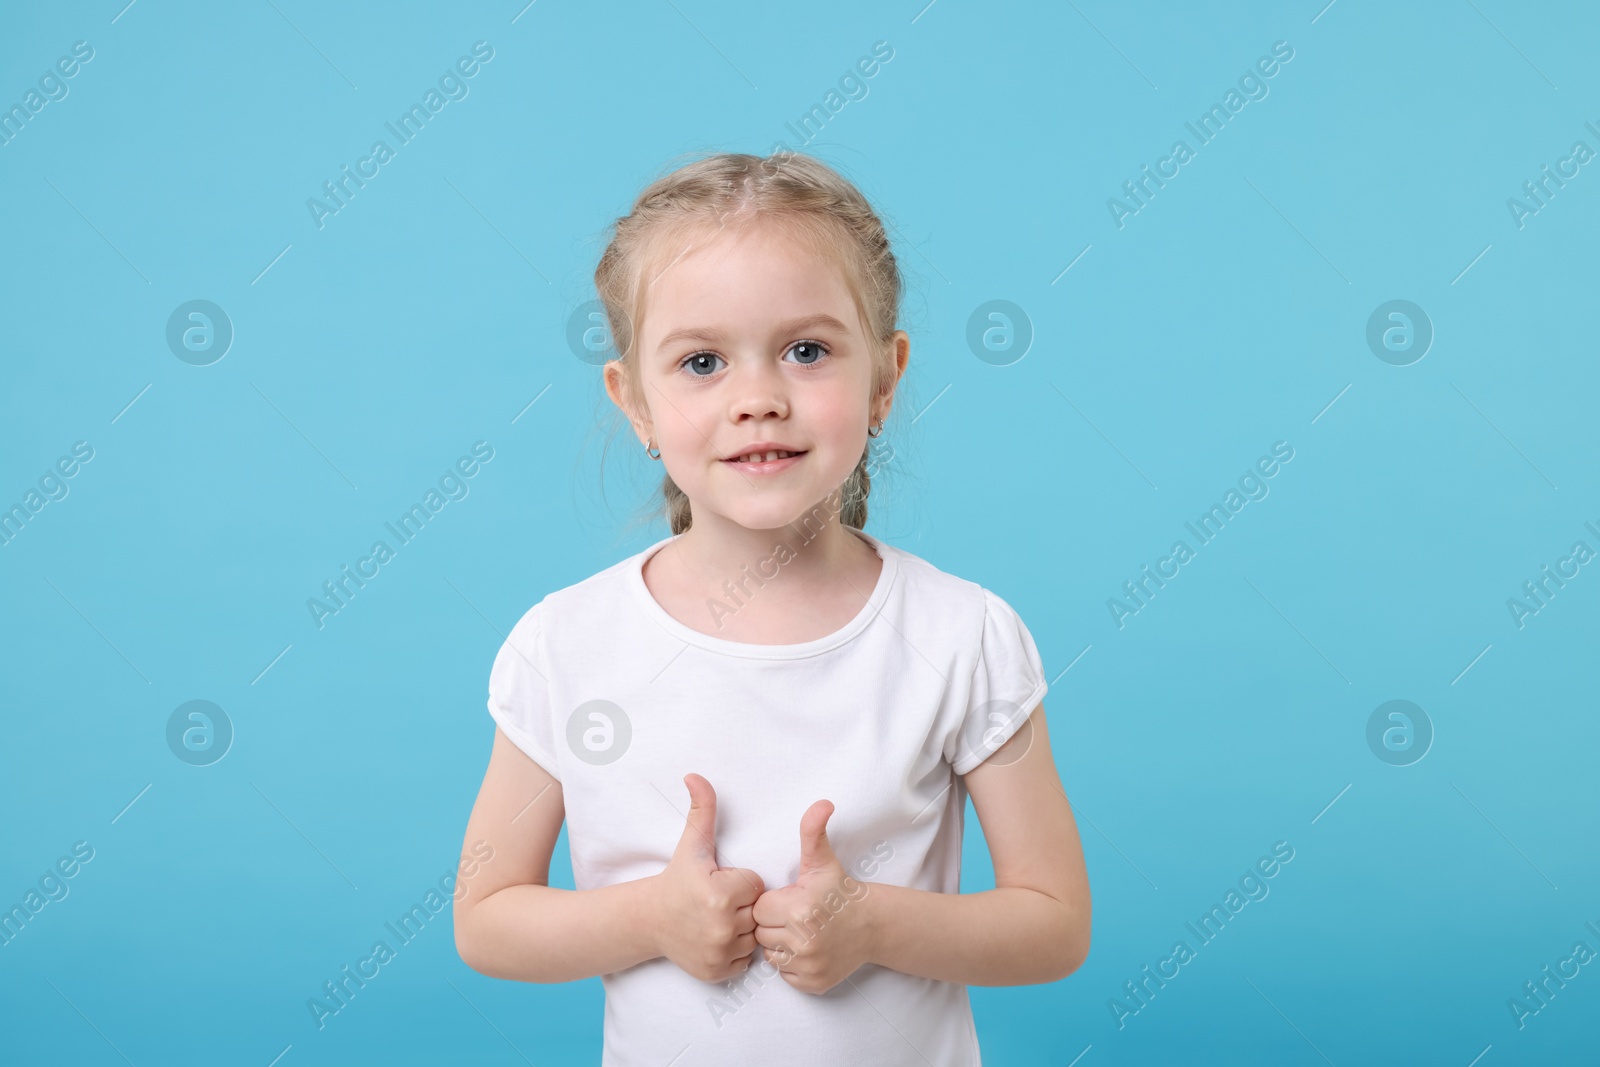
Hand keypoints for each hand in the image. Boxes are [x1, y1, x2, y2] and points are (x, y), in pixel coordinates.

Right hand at [653, 773, 765, 982]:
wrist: (649, 920)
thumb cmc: (676, 880)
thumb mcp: (691, 844)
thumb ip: (702, 809)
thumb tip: (695, 775)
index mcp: (720, 894)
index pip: (755, 884)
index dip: (740, 880)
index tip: (719, 882)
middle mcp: (721, 927)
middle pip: (756, 911)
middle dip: (742, 905)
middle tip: (718, 902)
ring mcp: (719, 953)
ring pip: (752, 937)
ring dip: (740, 928)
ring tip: (716, 919)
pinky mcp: (718, 973)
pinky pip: (743, 960)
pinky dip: (733, 951)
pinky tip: (714, 938)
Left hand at [753, 800, 874, 994]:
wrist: (871, 925)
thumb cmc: (840, 892)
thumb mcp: (823, 861)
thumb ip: (813, 831)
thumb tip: (822, 803)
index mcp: (798, 909)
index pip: (759, 910)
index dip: (771, 903)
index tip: (789, 899)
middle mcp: (803, 940)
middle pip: (761, 934)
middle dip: (774, 924)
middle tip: (794, 916)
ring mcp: (809, 964)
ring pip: (771, 956)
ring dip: (781, 945)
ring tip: (799, 931)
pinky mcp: (813, 983)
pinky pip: (785, 975)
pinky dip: (793, 965)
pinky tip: (807, 949)